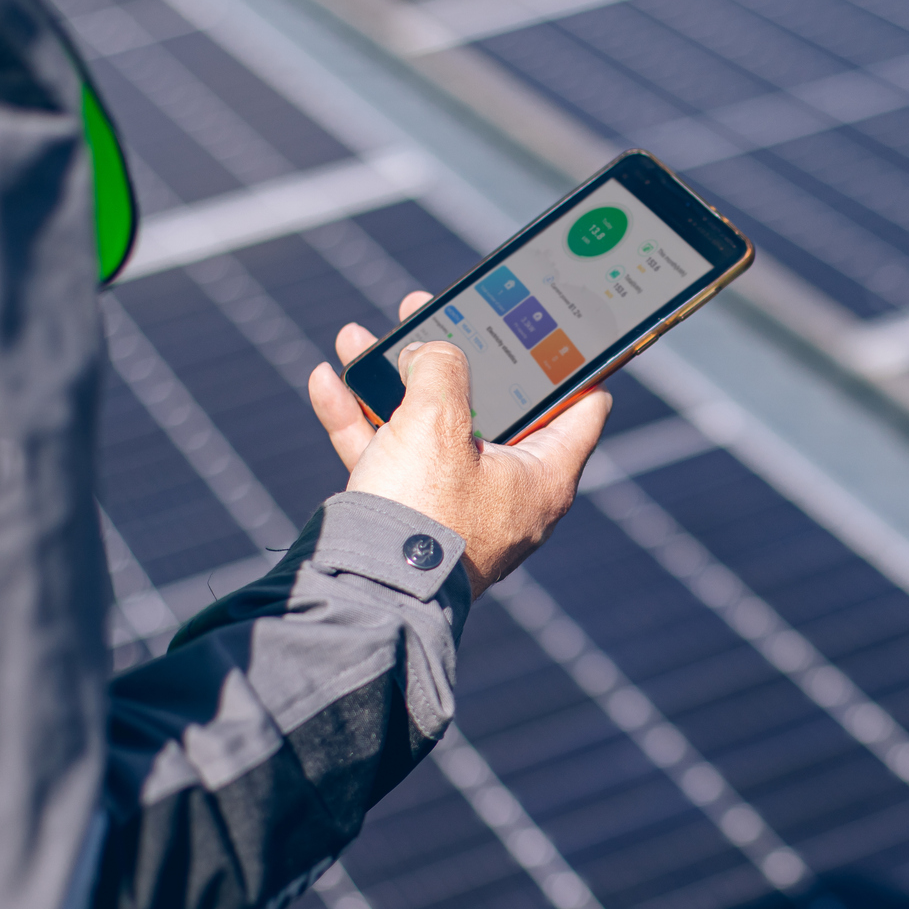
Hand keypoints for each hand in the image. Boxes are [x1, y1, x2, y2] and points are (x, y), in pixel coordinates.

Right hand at [308, 290, 609, 596]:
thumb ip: (441, 368)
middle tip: (438, 315)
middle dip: (455, 358)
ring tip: (363, 338)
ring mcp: (455, 506)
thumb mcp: (438, 421)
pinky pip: (389, 457)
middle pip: (490, 408)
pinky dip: (360, 421)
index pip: (581, 408)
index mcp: (542, 475)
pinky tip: (327, 380)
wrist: (365, 593)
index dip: (574, 364)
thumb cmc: (422, 513)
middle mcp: (506, 492)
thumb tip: (429, 351)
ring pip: (427, 427)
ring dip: (393, 382)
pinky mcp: (409, 517)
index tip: (561, 330)